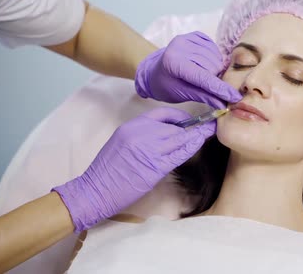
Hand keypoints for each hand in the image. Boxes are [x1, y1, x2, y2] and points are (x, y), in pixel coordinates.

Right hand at [52, 107, 213, 231]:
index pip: (162, 113)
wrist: (94, 190)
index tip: (190, 120)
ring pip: (180, 139)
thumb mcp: (122, 141)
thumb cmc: (107, 169)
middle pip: (175, 126)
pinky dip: (191, 148)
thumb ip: (141, 134)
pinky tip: (199, 145)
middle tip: (207, 126)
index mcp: (132, 126)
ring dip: (196, 136)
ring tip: (208, 133)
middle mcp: (141, 134)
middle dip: (193, 127)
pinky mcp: (154, 168)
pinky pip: (179, 155)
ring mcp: (148, 150)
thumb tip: (165, 132)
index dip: (180, 116)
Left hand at [135, 31, 241, 108]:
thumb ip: (204, 97)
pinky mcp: (194, 35)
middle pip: (212, 66)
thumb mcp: (182, 94)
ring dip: (216, 69)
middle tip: (211, 87)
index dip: (220, 89)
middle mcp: (180, 46)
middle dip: (216, 79)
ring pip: (215, 57)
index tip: (235, 97)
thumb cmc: (166, 85)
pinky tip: (206, 64)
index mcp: (174, 63)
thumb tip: (224, 104)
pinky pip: (214, 48)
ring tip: (207, 76)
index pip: (203, 77)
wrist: (154, 70)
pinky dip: (214, 58)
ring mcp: (187, 38)